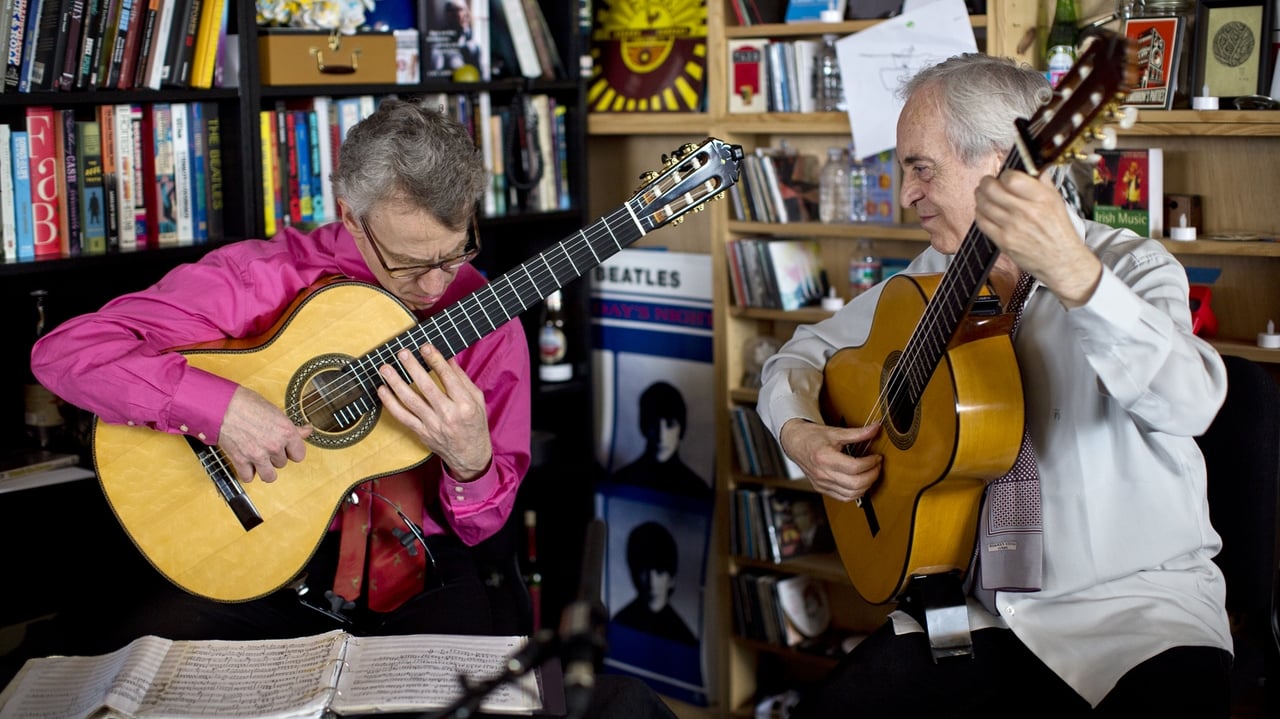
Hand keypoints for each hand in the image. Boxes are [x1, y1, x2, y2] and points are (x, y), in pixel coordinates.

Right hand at [218, 386, 312, 482]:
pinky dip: (247, 473)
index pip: (299, 455)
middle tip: (265, 446)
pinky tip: (246, 464)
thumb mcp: (275, 412)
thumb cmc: (247, 403)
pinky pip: (249, 477)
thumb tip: (307, 431)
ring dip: (265, 469)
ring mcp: (258, 455)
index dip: (291, 451)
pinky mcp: (241, 461)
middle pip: (282, 464)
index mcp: (286, 432)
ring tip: (259, 460)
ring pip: (269, 476)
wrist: (222, 405)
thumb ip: (292, 427)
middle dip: (275, 457)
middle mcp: (274, 445)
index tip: (285, 448)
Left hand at [377, 344, 491, 480]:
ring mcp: (433, 425)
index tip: (425, 346)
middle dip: (412, 368)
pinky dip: (390, 403)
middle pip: (426, 387)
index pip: (448, 377)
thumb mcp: (477, 400)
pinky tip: (383, 390)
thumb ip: (462, 379)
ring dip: (396, 383)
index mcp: (465, 404)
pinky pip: (402, 416)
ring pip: (410, 401)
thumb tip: (448, 358)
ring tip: (386, 368)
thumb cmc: (475, 425)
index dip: (435, 360)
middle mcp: (448, 414)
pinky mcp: (421, 432)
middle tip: (402, 353)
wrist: (470, 456)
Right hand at [778, 418, 881, 502]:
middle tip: (877, 466)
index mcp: (825, 457)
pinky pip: (843, 497)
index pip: (855, 467)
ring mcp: (821, 483)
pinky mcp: (821, 488)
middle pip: (855, 484)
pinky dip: (855, 493)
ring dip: (866, 486)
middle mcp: (822, 473)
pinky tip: (860, 483)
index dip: (871, 463)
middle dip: (872, 475)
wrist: (795, 443)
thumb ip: (857, 433)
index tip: (877, 457)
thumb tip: (876, 428)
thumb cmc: (813, 437)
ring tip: (870, 474)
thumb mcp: (836, 432)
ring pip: (851, 494)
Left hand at [974, 169, 1101, 307]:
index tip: (1005, 176)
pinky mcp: (1003, 241)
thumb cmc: (1059, 231)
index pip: (1011, 178)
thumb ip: (1042, 182)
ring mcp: (1012, 227)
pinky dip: (980, 213)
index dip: (1005, 174)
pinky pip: (982, 222)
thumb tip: (1031, 167)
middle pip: (992, 189)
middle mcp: (1025, 211)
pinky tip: (984, 210)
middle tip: (987, 182)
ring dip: (980, 196)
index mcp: (1041, 198)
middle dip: (986, 182)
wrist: (1061, 261)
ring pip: (983, 204)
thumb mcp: (1057, 201)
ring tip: (983, 194)